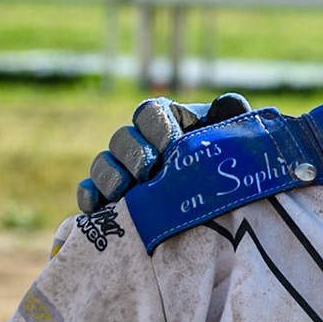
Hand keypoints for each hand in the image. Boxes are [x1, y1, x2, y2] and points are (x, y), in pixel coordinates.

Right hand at [76, 93, 250, 213]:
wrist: (228, 218)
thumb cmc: (230, 175)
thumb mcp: (234, 149)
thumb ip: (232, 122)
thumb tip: (230, 103)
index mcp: (169, 126)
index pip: (150, 113)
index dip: (155, 125)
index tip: (169, 143)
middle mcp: (141, 145)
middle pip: (123, 138)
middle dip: (133, 152)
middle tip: (149, 170)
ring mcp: (122, 172)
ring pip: (103, 164)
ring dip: (110, 174)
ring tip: (124, 190)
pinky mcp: (109, 201)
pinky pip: (88, 192)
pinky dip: (90, 197)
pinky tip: (99, 206)